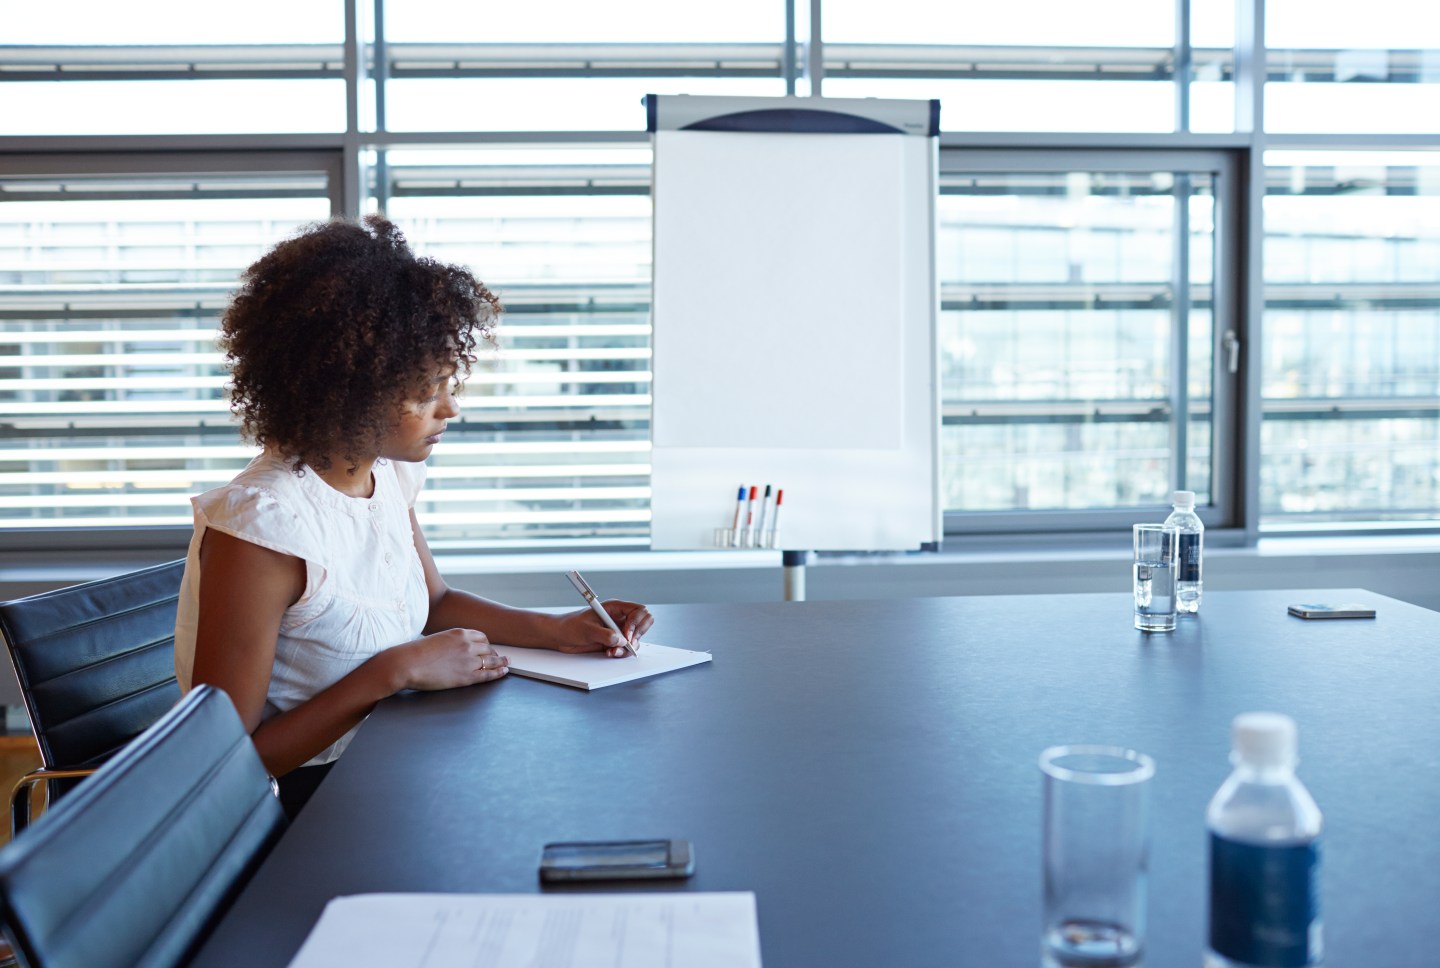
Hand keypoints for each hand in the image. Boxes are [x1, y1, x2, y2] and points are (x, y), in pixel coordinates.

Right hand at [390, 627, 507, 690]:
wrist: (407, 663)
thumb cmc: (415, 653)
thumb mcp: (437, 640)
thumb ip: (449, 643)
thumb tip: (453, 649)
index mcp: (459, 633)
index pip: (481, 637)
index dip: (486, 644)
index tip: (488, 648)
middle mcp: (467, 644)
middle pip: (488, 648)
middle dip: (493, 653)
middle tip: (499, 657)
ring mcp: (469, 660)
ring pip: (491, 660)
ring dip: (501, 662)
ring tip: (506, 663)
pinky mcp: (466, 676)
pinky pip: (488, 674)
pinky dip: (498, 673)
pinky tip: (504, 672)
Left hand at [553, 600, 654, 657]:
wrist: (561, 636)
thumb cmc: (571, 626)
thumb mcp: (587, 630)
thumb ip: (605, 635)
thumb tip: (621, 641)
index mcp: (615, 607)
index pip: (639, 610)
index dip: (637, 622)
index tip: (627, 635)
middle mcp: (619, 617)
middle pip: (644, 622)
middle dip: (638, 634)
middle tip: (627, 643)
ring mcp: (618, 629)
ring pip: (637, 638)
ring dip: (628, 647)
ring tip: (612, 651)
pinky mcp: (615, 641)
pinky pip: (627, 647)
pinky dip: (622, 652)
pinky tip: (610, 653)